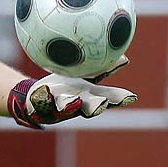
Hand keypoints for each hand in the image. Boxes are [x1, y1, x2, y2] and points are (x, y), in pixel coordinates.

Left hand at [8, 62, 136, 127]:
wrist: (36, 96)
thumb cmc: (66, 83)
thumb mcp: (86, 75)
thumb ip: (104, 69)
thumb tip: (125, 58)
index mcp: (91, 97)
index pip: (109, 99)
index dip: (119, 99)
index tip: (131, 97)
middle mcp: (77, 105)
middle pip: (89, 108)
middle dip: (96, 106)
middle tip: (102, 103)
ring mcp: (58, 107)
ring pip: (65, 107)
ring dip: (69, 105)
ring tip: (72, 101)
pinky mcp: (41, 106)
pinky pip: (41, 101)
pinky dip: (43, 96)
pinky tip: (44, 89)